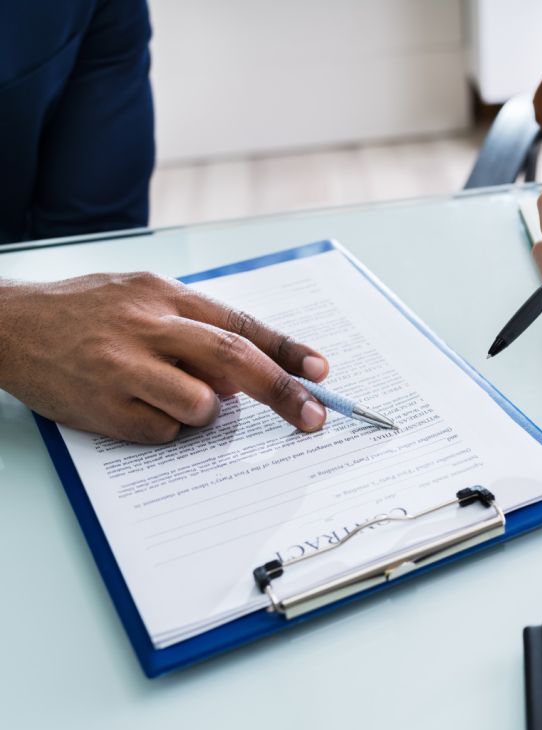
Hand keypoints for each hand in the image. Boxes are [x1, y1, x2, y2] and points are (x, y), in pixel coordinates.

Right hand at [0, 272, 330, 442]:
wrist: (7, 325)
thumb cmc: (85, 312)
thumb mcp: (142, 296)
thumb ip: (195, 327)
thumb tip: (243, 375)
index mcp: (165, 296)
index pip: (242, 325)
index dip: (287, 351)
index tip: (320, 373)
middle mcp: (148, 327)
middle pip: (233, 361)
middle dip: (282, 392)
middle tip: (311, 416)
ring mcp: (124, 368)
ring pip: (203, 404)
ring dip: (206, 412)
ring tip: (173, 396)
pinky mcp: (103, 407)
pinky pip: (164, 432)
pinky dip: (165, 428)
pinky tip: (135, 407)